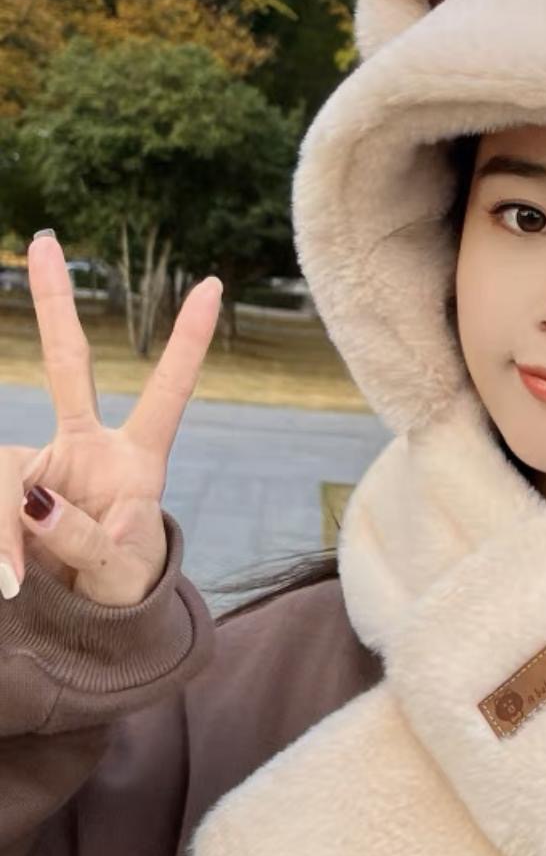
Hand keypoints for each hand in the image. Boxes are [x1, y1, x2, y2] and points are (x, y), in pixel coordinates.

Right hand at [0, 232, 221, 606]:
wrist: (86, 614)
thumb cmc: (121, 586)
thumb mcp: (119, 572)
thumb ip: (86, 539)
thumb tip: (37, 501)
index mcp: (139, 460)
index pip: (167, 393)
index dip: (188, 343)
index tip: (214, 285)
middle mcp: (89, 446)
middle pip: (69, 366)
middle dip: (55, 305)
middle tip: (45, 240)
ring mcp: (43, 461)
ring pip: (7, 470)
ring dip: (5, 529)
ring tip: (15, 581)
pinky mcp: (11, 484)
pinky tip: (9, 578)